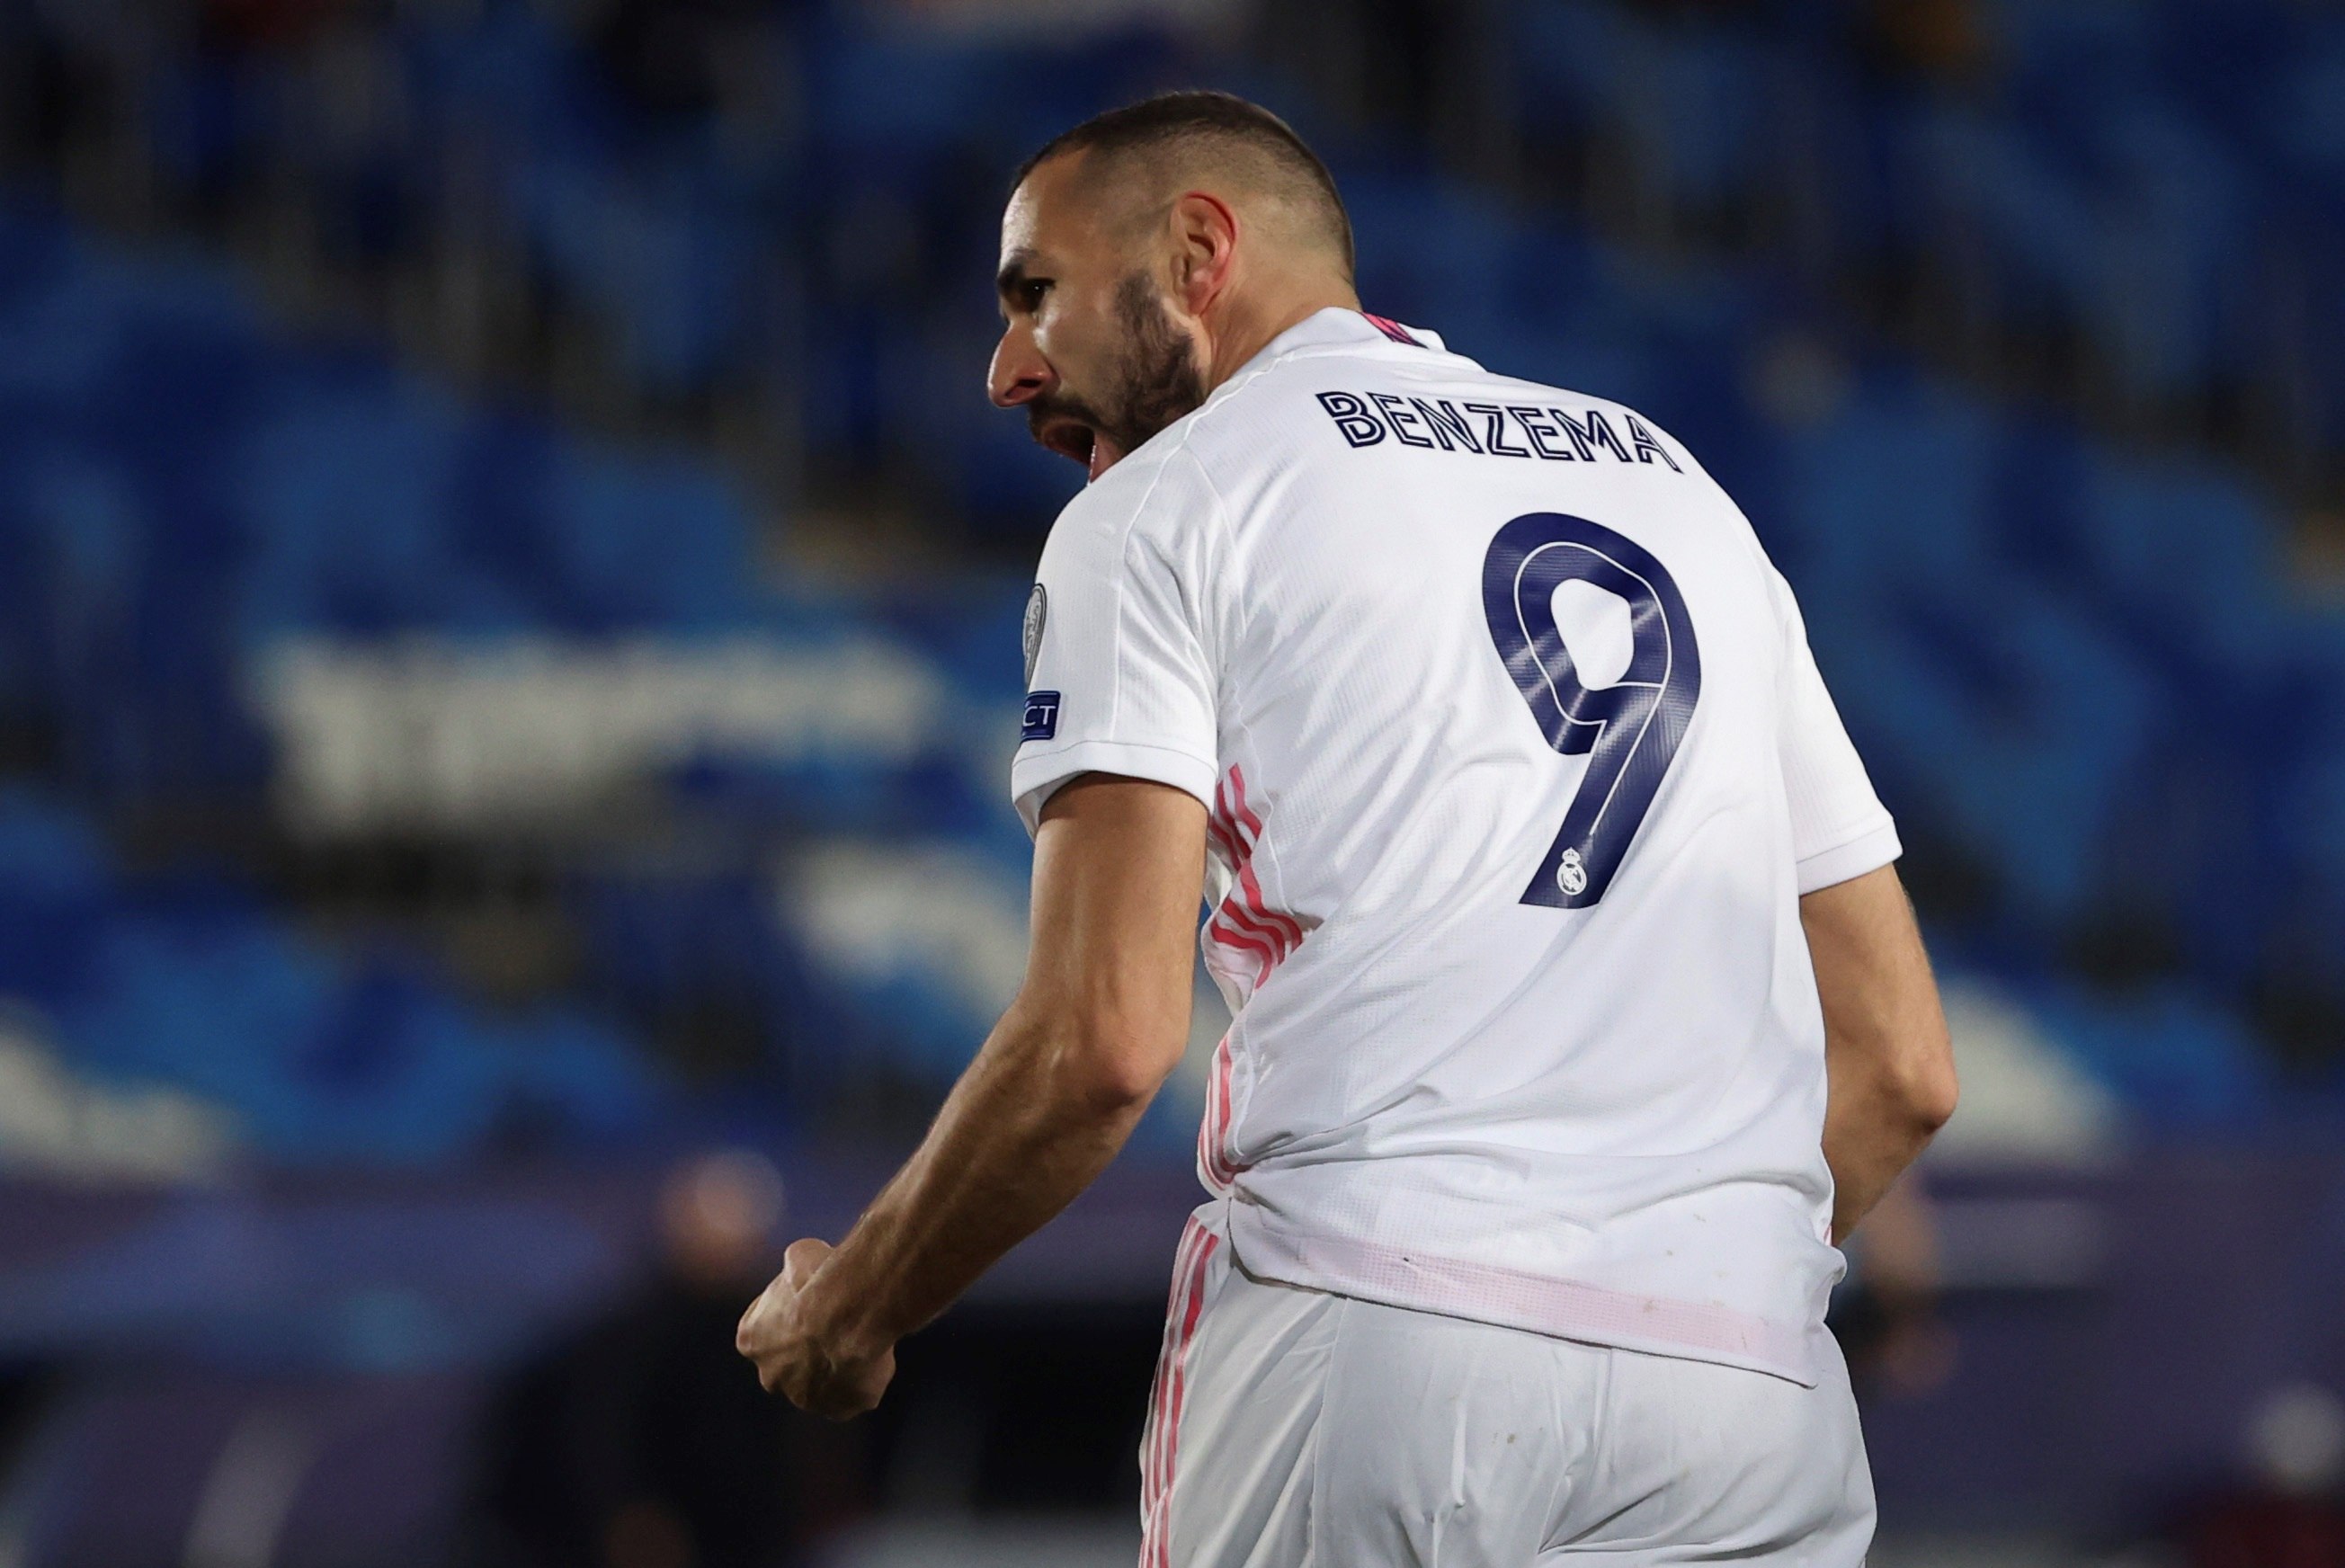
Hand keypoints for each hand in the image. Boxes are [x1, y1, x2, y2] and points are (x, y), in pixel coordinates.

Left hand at [735, 1238, 896, 1419]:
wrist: (853, 1311)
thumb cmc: (822, 1278)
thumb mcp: (800, 1255)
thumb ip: (796, 1270)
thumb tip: (804, 1267)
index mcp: (752, 1340)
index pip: (765, 1330)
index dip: (792, 1314)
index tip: (814, 1301)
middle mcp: (772, 1376)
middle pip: (790, 1365)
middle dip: (809, 1350)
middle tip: (839, 1323)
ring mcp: (807, 1399)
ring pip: (824, 1384)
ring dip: (839, 1366)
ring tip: (863, 1335)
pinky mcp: (842, 1409)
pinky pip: (855, 1395)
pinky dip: (866, 1378)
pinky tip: (876, 1353)